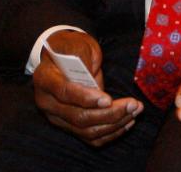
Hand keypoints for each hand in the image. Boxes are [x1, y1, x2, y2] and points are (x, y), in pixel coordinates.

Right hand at [33, 30, 142, 146]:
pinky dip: (110, 133)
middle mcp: (47, 102)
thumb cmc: (73, 48)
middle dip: (108, 114)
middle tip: (133, 105)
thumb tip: (95, 82)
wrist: (62, 57)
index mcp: (45, 78)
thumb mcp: (79, 44)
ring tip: (135, 111)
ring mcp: (56, 117)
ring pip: (86, 129)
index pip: (64, 92)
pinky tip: (127, 122)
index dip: (86, 98)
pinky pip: (89, 136)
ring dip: (114, 124)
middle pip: (78, 116)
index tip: (108, 99)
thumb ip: (86, 59)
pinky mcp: (68, 125)